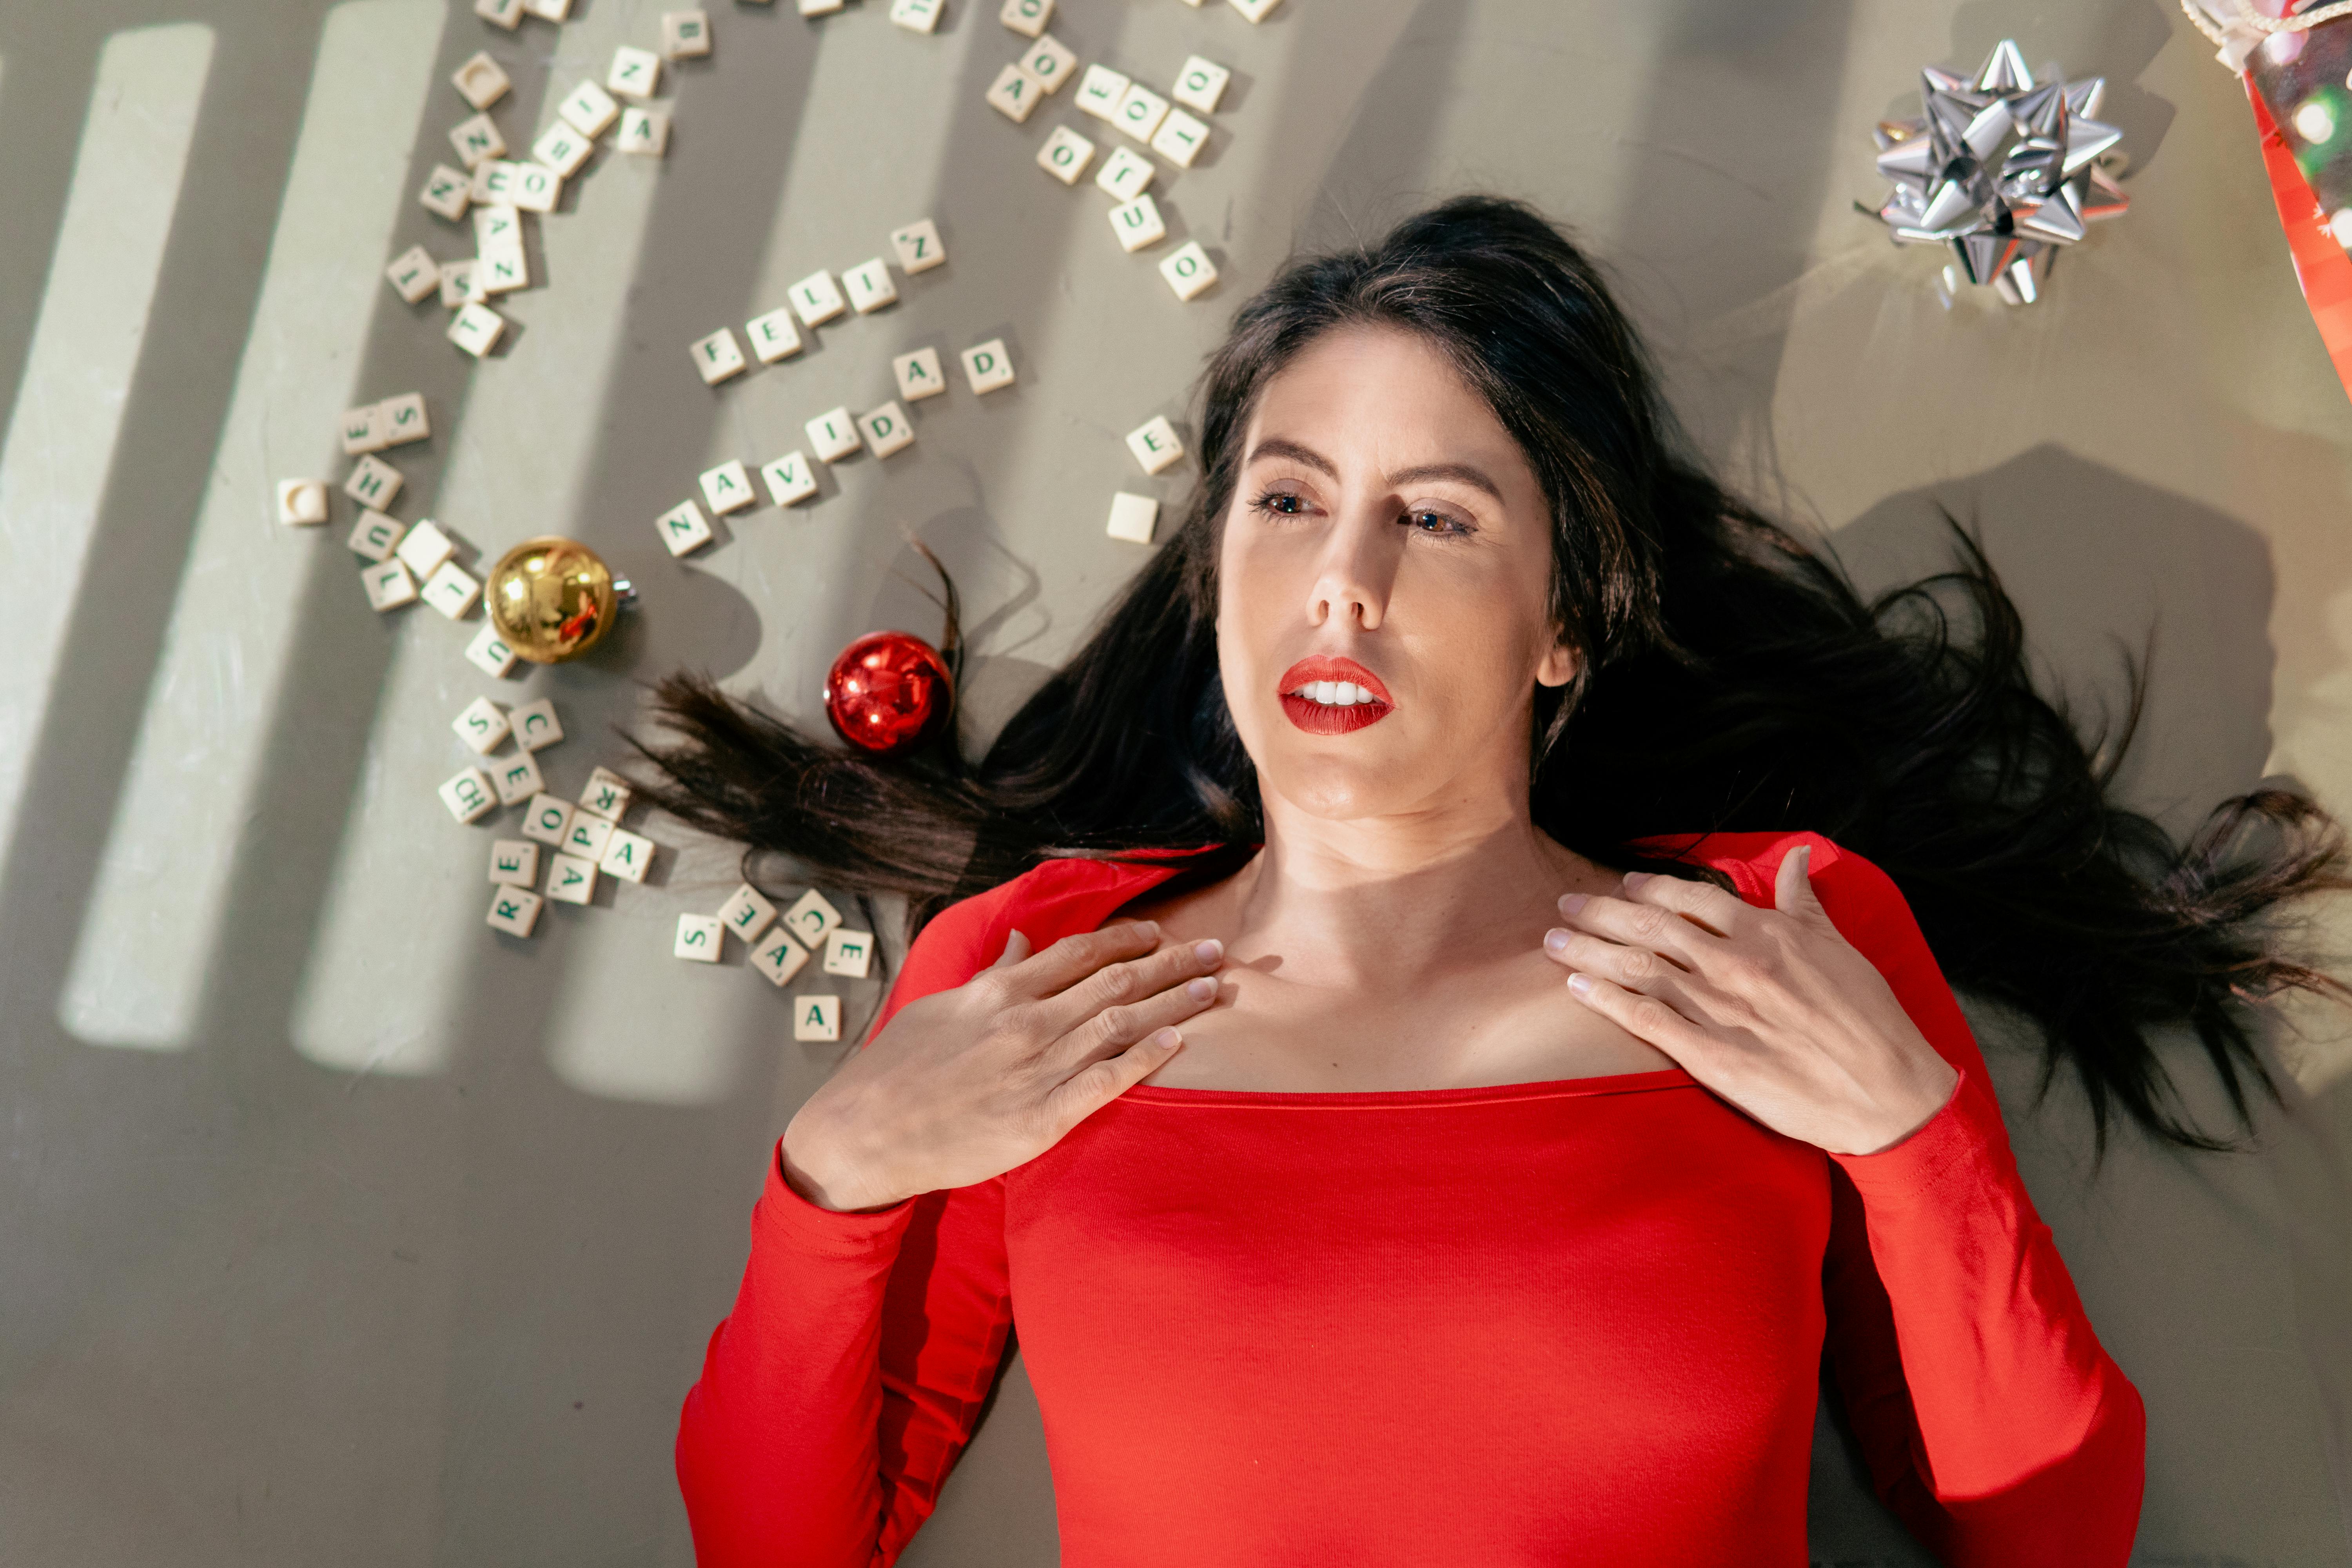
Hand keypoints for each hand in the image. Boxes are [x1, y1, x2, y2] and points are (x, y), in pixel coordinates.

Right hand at [781, 921, 1224, 1211]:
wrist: (865, 1132)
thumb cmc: (898, 1069)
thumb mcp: (941, 1007)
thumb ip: (992, 976)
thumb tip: (1025, 945)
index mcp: (1000, 992)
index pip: (1080, 953)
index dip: (1128, 939)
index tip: (1161, 932)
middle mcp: (1025, 1022)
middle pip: (1115, 982)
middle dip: (1172, 963)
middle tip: (1217, 949)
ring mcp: (1035, 1070)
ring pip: (1120, 1024)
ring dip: (1174, 1002)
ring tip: (1214, 988)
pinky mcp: (1040, 1118)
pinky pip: (1105, 1082)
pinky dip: (1145, 1058)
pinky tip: (1178, 1042)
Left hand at [1539, 844, 1959, 1156]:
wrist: (1885, 1090)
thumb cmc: (1868, 1019)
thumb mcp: (1839, 946)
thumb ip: (1804, 901)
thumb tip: (1797, 855)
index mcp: (1767, 935)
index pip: (1693, 898)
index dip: (1652, 888)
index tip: (1623, 885)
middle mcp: (1735, 965)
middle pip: (1652, 927)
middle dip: (1602, 912)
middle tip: (1565, 904)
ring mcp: (1719, 1009)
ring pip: (1639, 967)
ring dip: (1590, 950)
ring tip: (1553, 939)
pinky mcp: (1709, 1055)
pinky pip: (1644, 1019)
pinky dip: (1606, 998)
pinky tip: (1577, 986)